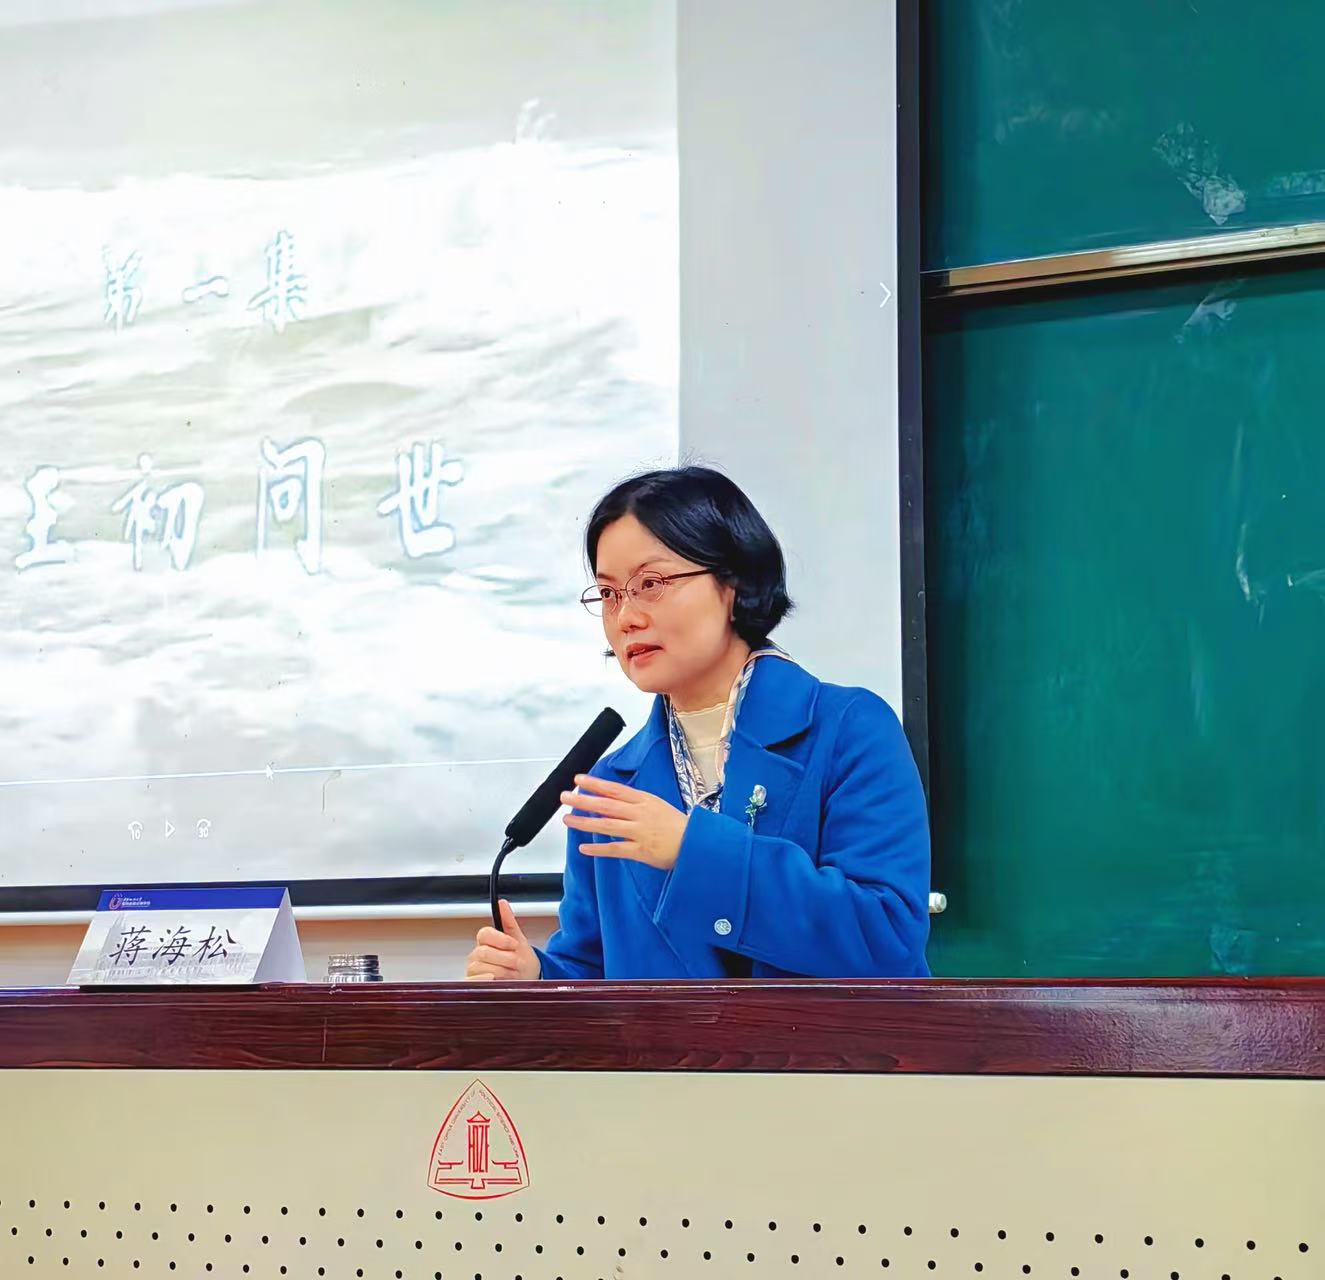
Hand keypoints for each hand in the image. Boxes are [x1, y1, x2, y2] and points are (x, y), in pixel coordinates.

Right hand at [464, 899, 540, 980]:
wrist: (527, 981)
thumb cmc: (521, 961)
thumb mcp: (518, 940)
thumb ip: (508, 921)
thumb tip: (501, 903)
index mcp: (486, 941)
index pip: (484, 933)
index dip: (500, 939)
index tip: (514, 944)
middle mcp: (476, 955)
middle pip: (484, 952)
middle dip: (505, 958)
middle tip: (517, 962)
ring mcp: (474, 970)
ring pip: (482, 968)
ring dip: (502, 972)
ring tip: (512, 974)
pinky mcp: (473, 985)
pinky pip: (472, 982)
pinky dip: (485, 981)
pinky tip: (495, 980)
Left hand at [561, 773, 687, 870]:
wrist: (697, 844)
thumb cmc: (677, 826)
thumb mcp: (658, 806)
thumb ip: (635, 803)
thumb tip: (611, 800)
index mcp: (645, 800)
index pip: (615, 789)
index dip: (595, 784)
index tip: (579, 779)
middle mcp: (641, 814)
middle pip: (606, 805)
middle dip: (583, 800)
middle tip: (565, 796)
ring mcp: (640, 832)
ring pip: (607, 825)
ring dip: (585, 822)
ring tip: (567, 820)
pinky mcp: (641, 851)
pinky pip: (615, 849)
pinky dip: (598, 848)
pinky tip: (584, 847)